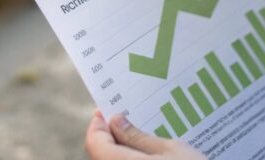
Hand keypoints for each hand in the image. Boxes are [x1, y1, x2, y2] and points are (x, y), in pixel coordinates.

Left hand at [84, 111, 206, 159]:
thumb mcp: (170, 151)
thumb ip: (138, 137)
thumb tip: (116, 121)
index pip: (94, 142)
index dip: (98, 124)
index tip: (106, 110)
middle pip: (101, 155)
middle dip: (110, 136)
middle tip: (124, 119)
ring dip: (121, 150)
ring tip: (139, 136)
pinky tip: (146, 155)